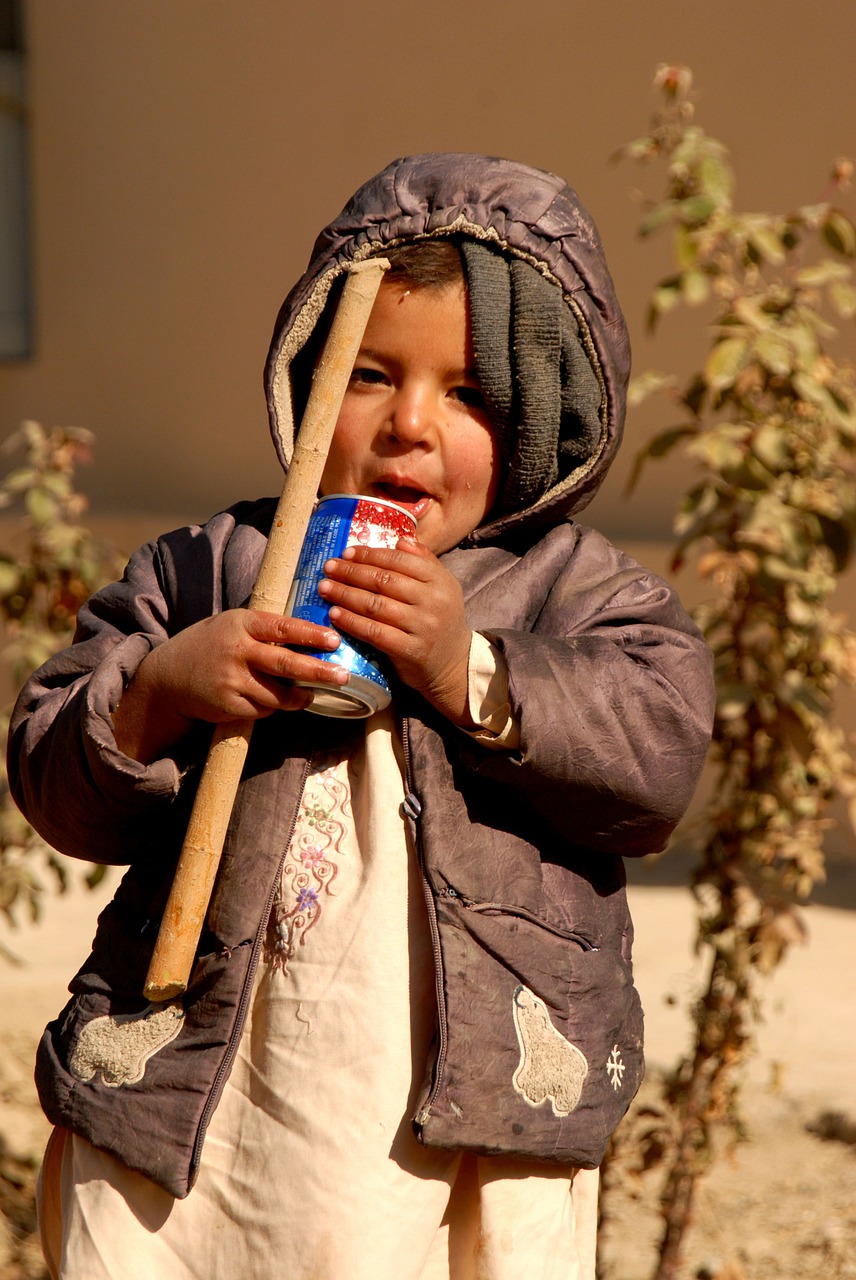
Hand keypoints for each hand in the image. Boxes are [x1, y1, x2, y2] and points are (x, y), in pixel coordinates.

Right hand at [113, 610, 346, 762]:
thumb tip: (311, 632)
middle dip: (318, 671)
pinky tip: (265, 699)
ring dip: (298, 697)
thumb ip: (264, 629)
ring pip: (278, 693)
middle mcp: (237, 650)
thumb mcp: (233, 625)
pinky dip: (270, 707)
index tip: (334, 640)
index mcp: (241, 623)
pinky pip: (263, 709)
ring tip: (308, 695)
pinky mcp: (228, 705)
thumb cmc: (210, 646)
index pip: (283, 627)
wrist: (168, 676)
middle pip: (286, 663)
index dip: (311, 634)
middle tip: (343, 676)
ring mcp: (231, 680)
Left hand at [318, 538, 475, 726]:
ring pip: (375, 605)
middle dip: (351, 572)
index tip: (346, 552)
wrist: (454, 663)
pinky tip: (334, 614)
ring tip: (324, 588)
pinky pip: (374, 632)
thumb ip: (424, 561)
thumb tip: (401, 540)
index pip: (398, 560)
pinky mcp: (410, 650)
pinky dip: (351, 622)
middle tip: (328, 567)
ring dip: (345, 594)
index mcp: (440, 580)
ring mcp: (422, 626)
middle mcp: (433, 601)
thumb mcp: (443, 586)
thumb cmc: (441, 619)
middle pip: (383, 580)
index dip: (369, 554)